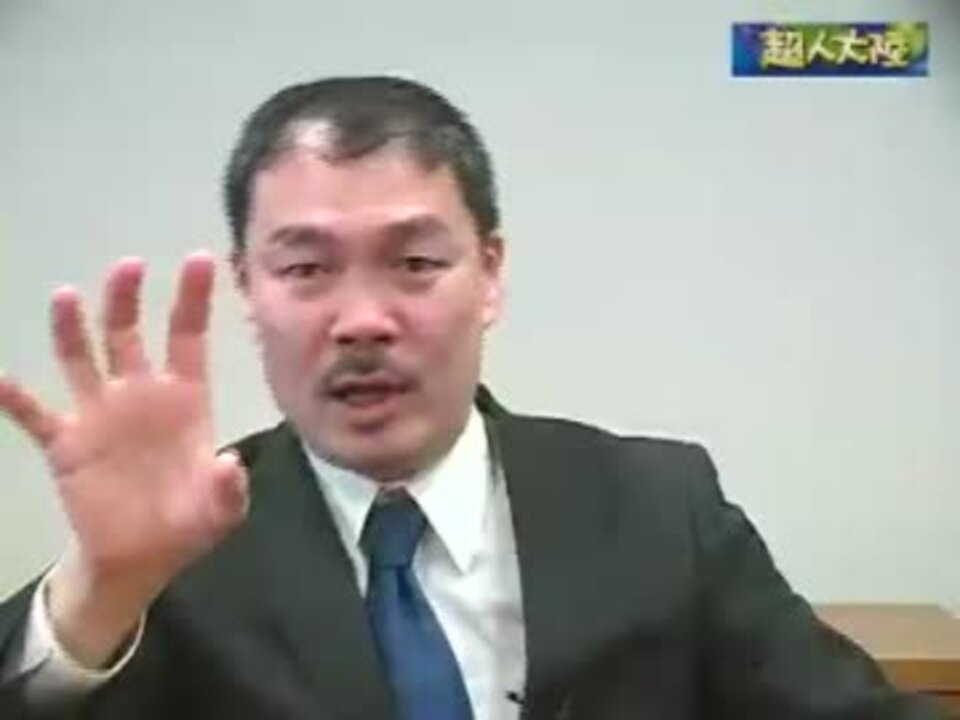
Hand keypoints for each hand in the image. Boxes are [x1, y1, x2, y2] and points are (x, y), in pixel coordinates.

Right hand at [0, 253, 247, 666]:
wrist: (140, 557)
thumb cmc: (188, 522)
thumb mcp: (221, 509)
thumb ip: (227, 487)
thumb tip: (230, 464)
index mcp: (185, 401)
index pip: (188, 338)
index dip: (193, 299)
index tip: (199, 257)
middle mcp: (140, 396)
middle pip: (129, 335)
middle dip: (127, 300)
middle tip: (128, 266)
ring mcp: (100, 416)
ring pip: (82, 360)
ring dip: (73, 330)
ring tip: (67, 296)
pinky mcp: (66, 444)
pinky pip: (35, 415)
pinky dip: (14, 399)